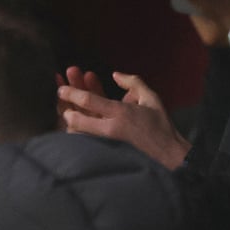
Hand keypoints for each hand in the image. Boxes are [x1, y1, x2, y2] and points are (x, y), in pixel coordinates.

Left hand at [59, 73, 189, 168]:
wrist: (168, 154)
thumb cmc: (161, 125)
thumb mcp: (152, 98)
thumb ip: (133, 82)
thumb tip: (115, 75)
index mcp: (121, 113)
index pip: (89, 100)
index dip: (71, 92)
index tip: (61, 87)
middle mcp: (111, 128)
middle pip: (77, 120)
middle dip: (65, 108)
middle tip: (61, 99)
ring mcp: (108, 141)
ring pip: (79, 131)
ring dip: (70, 119)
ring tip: (67, 110)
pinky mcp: (107, 150)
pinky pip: (86, 139)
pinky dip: (78, 130)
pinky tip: (76, 122)